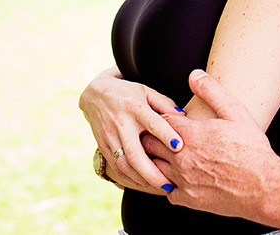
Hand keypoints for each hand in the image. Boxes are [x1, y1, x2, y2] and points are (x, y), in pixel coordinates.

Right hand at [79, 66, 183, 191]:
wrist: (95, 94)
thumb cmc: (127, 93)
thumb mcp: (146, 92)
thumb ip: (165, 104)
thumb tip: (184, 117)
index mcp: (135, 108)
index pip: (152, 123)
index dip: (166, 135)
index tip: (179, 147)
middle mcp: (121, 123)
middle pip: (135, 154)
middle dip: (152, 173)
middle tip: (169, 184)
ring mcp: (110, 136)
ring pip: (124, 165)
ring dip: (142, 180)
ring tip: (160, 186)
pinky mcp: (102, 145)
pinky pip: (115, 167)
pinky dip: (130, 179)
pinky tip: (144, 183)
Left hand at [143, 70, 278, 218]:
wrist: (263, 187)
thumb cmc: (252, 150)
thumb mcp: (235, 112)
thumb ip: (211, 91)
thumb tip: (194, 75)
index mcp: (189, 134)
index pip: (158, 120)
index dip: (162, 117)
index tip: (168, 118)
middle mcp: (180, 157)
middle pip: (149, 143)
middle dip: (153, 137)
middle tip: (159, 135)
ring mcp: (182, 180)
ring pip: (153, 167)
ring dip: (157, 160)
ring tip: (166, 155)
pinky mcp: (188, 199)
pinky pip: (167, 192)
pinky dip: (169, 184)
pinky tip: (180, 178)